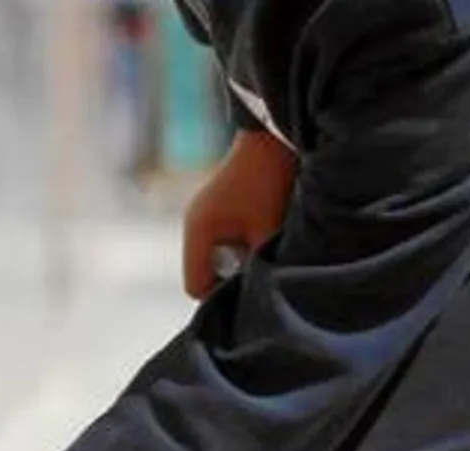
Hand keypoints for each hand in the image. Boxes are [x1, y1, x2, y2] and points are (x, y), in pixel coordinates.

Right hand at [181, 130, 297, 298]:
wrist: (275, 134)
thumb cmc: (270, 181)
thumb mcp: (266, 231)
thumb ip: (257, 268)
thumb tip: (257, 295)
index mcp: (197, 231)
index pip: (195, 287)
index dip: (220, 298)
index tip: (250, 294)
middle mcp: (193, 224)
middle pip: (204, 273)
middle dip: (230, 280)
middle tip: (261, 277)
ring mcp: (204, 214)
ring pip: (215, 258)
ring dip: (238, 263)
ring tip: (265, 254)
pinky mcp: (218, 208)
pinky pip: (222, 242)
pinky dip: (240, 247)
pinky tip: (263, 238)